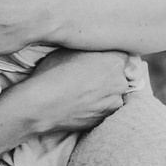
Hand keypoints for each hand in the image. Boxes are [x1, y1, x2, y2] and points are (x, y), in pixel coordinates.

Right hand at [0, 49, 134, 137]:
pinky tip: (80, 102)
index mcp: (115, 60)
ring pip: (115, 93)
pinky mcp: (105, 119)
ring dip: (105, 92)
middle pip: (122, 75)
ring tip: (82, 91)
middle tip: (89, 75)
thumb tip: (97, 47)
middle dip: (110, 74)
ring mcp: (114, 102)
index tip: (101, 60)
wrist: (40, 105)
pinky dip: (97, 106)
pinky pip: (105, 109)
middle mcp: (120, 81)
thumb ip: (92, 48)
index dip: (112, 57)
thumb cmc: (52, 73)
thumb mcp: (71, 49)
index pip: (125, 55)